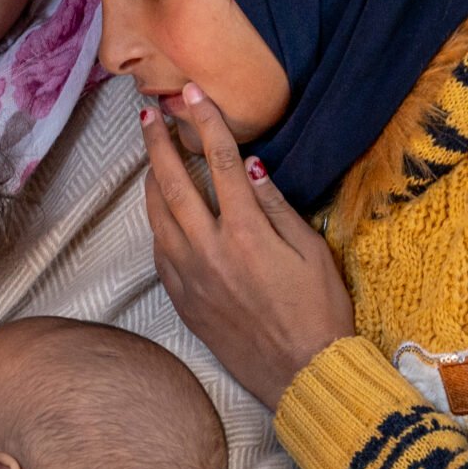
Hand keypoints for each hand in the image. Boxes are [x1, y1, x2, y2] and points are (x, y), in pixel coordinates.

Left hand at [141, 85, 357, 408]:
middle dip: (158, 144)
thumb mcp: (311, 251)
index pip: (219, 162)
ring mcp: (189, 277)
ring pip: (157, 217)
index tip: (193, 94)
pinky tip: (161, 212)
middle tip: (148, 114)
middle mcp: (208, 250)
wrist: (301, 373)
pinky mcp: (182, 300)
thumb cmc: (319, 310)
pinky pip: (159, 252)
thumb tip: (249, 166)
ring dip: (150, 181)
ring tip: (151, 156)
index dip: (205, 123)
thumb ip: (277, 206)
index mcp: (246, 232)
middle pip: (173, 184)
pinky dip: (157, 224)